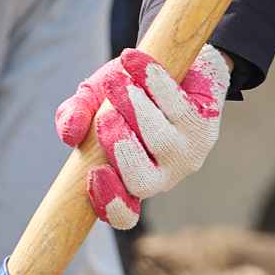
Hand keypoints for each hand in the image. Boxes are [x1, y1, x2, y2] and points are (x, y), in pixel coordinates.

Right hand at [54, 44, 229, 228]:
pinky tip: (135, 61)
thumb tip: (69, 135)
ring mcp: (186, 152)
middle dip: (120, 148)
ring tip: (118, 80)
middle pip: (142, 181)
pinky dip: (153, 81)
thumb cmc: (127, 89)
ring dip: (134, 107)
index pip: (123, 214)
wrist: (173, 59)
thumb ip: (73, 117)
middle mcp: (162, 175)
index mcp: (130, 181)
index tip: (94, 173)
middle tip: (107, 115)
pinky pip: (177, 106)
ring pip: (160, 140)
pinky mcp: (205, 124)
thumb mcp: (92, 101)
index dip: (109, 203)